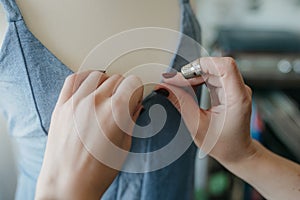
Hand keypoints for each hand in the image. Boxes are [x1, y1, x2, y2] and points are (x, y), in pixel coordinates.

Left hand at [35, 71, 142, 198]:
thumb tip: (136, 105)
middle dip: (124, 88)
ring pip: (96, 76)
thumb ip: (132, 120)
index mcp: (116, 113)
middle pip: (116, 79)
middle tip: (122, 101)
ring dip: (105, 82)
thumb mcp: (124, 146)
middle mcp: (96, 103)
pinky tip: (89, 86)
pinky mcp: (61, 106)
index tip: (135, 96)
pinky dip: (84, 78)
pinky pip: (73, 80)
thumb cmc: (96, 172)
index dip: (137, 89)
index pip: (133, 83)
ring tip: (106, 94)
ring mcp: (76, 103)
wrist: (68, 184)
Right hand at [161, 57, 299, 199]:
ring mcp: (235, 88)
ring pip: (212, 69)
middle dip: (193, 71)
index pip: (225, 66)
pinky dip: (198, 79)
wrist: (237, 152)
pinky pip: (212, 76)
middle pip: (216, 66)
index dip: (202, 64)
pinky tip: (188, 87)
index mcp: (236, 98)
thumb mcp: (197, 125)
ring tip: (179, 85)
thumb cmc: (222, 144)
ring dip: (194, 75)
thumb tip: (164, 87)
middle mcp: (239, 90)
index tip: (183, 74)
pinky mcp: (229, 89)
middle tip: (174, 82)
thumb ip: (181, 102)